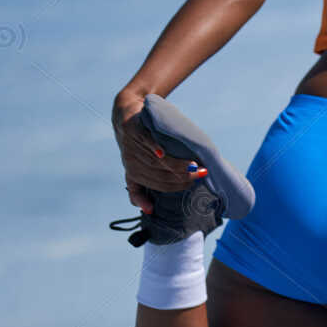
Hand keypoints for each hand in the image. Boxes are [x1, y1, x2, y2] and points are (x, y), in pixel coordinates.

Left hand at [112, 89, 204, 214]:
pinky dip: (153, 148)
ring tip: (195, 165)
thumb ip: (140, 190)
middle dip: (182, 176)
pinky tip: (162, 152)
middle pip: (158, 174)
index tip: (193, 184)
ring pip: (154, 161)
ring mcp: (131, 146)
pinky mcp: (132, 130)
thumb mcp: (137, 167)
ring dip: (175, 164)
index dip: (177, 186)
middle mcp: (130, 163)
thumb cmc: (138, 146)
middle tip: (201, 173)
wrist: (125, 115)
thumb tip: (149, 211)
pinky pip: (145, 141)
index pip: (159, 185)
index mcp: (133, 174)